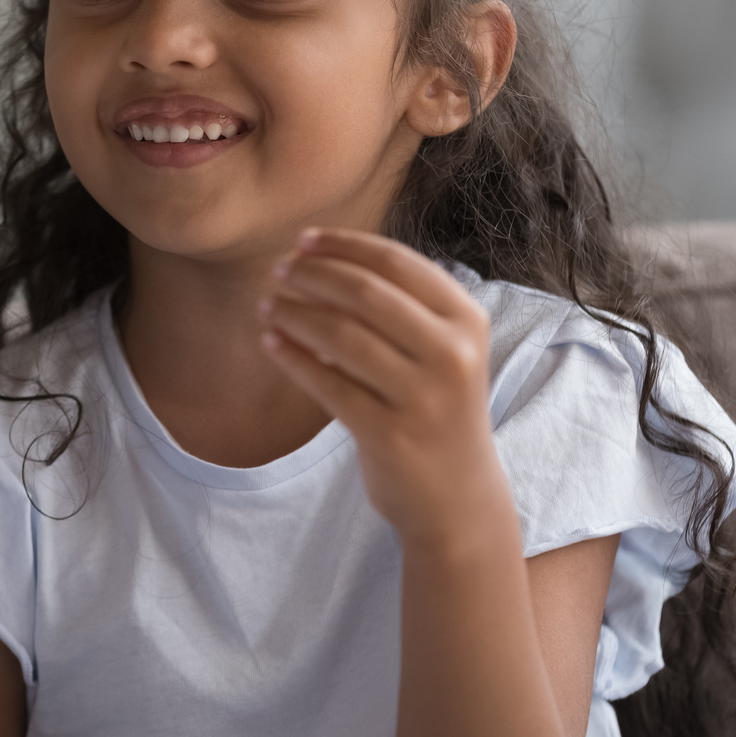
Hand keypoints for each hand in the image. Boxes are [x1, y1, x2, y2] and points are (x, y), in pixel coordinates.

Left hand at [258, 228, 508, 551]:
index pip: (396, 262)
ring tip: (268, 306)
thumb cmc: (435, 407)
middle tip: (279, 271)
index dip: (344, 245)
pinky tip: (271, 343)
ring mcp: (423, 396)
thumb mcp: (438, 349)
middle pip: (365, 292)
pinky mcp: (391, 434)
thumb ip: (395, 305)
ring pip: (341, 336)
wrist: (458, 495)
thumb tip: (315, 260)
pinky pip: (328, 384)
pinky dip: (293, 358)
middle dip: (313, 275)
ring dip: (295, 314)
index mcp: (466, 319)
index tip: (304, 241)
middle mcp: (453, 354)